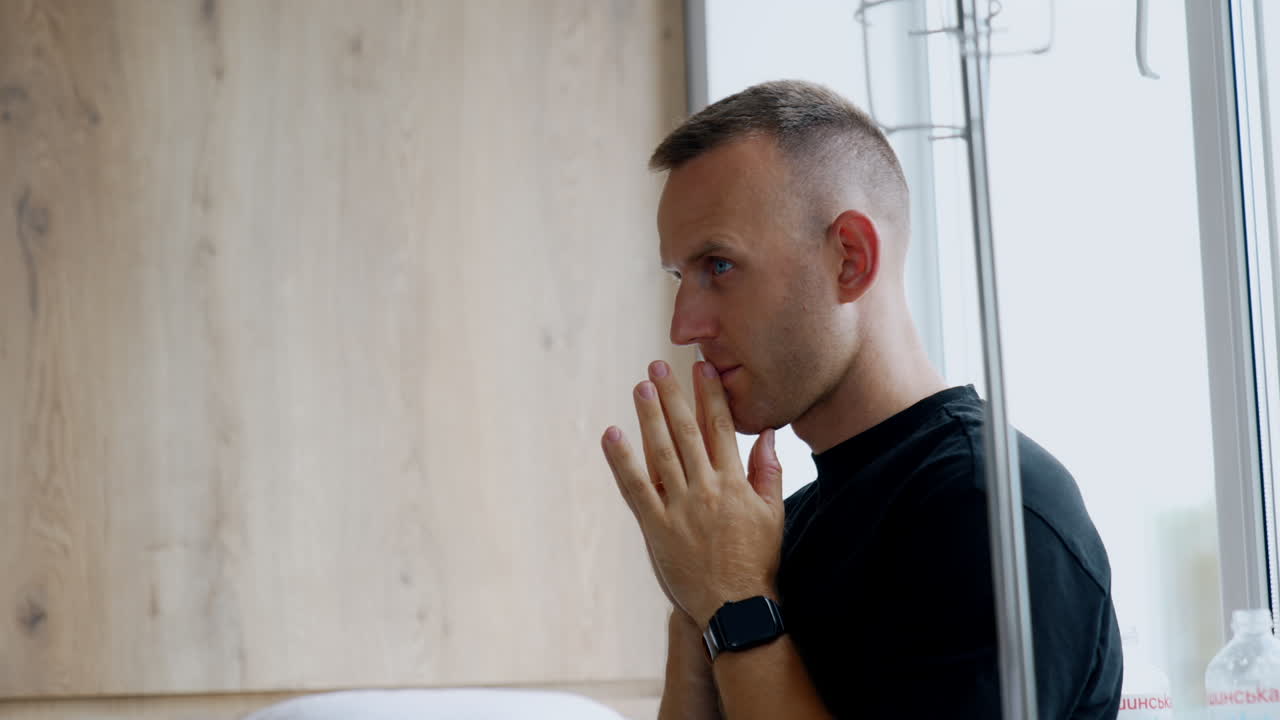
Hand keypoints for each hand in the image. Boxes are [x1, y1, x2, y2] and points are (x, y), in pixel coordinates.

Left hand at [601, 360, 784, 628]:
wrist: (736, 607)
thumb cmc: (758, 561)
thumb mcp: (773, 514)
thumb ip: (767, 472)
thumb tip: (765, 434)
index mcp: (734, 482)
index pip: (721, 428)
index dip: (710, 395)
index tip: (702, 368)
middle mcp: (706, 489)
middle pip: (686, 432)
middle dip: (673, 396)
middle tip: (658, 366)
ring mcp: (679, 508)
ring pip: (661, 452)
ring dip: (649, 417)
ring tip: (640, 388)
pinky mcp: (657, 528)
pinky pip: (636, 487)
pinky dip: (621, 461)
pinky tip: (610, 435)